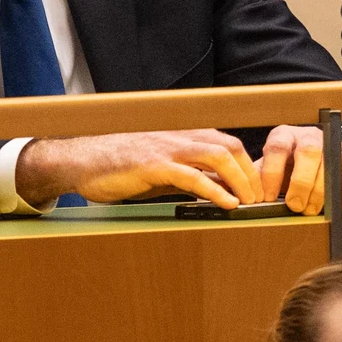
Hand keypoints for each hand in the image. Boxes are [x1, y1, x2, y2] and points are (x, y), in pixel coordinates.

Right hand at [15, 131, 263, 208]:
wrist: (80, 160)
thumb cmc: (119, 166)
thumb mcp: (160, 171)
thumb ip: (189, 176)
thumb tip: (221, 191)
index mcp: (181, 136)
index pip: (228, 144)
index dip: (248, 165)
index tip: (261, 189)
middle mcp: (178, 137)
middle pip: (230, 146)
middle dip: (251, 173)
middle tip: (262, 200)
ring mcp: (166, 148)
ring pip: (217, 155)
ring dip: (240, 180)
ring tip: (250, 203)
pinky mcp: (152, 164)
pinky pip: (191, 175)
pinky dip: (214, 190)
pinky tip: (227, 205)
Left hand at [257, 125, 341, 215]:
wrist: (323, 154)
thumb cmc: (291, 164)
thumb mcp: (272, 166)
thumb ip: (259, 177)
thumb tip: (242, 194)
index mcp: (285, 136)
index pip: (277, 148)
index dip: (272, 174)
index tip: (268, 198)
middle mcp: (309, 136)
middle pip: (308, 152)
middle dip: (300, 182)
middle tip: (294, 206)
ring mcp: (333, 146)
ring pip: (330, 163)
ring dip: (320, 192)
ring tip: (310, 210)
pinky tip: (334, 209)